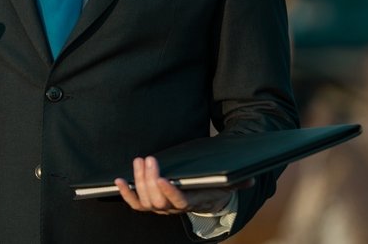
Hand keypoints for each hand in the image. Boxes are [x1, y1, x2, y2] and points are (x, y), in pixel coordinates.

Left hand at [115, 156, 251, 214]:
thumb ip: (237, 182)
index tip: (163, 178)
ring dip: (139, 180)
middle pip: (157, 200)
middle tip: (150, 159)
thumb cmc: (212, 189)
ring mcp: (159, 207)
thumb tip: (249, 179)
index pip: (178, 202)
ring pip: (145, 199)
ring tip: (140, 160)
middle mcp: (172, 209)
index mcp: (190, 204)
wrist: (202, 200)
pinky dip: (125, 194)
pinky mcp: (149, 203)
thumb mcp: (226, 185)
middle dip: (150, 180)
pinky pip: (135, 203)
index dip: (169, 193)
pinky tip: (118, 180)